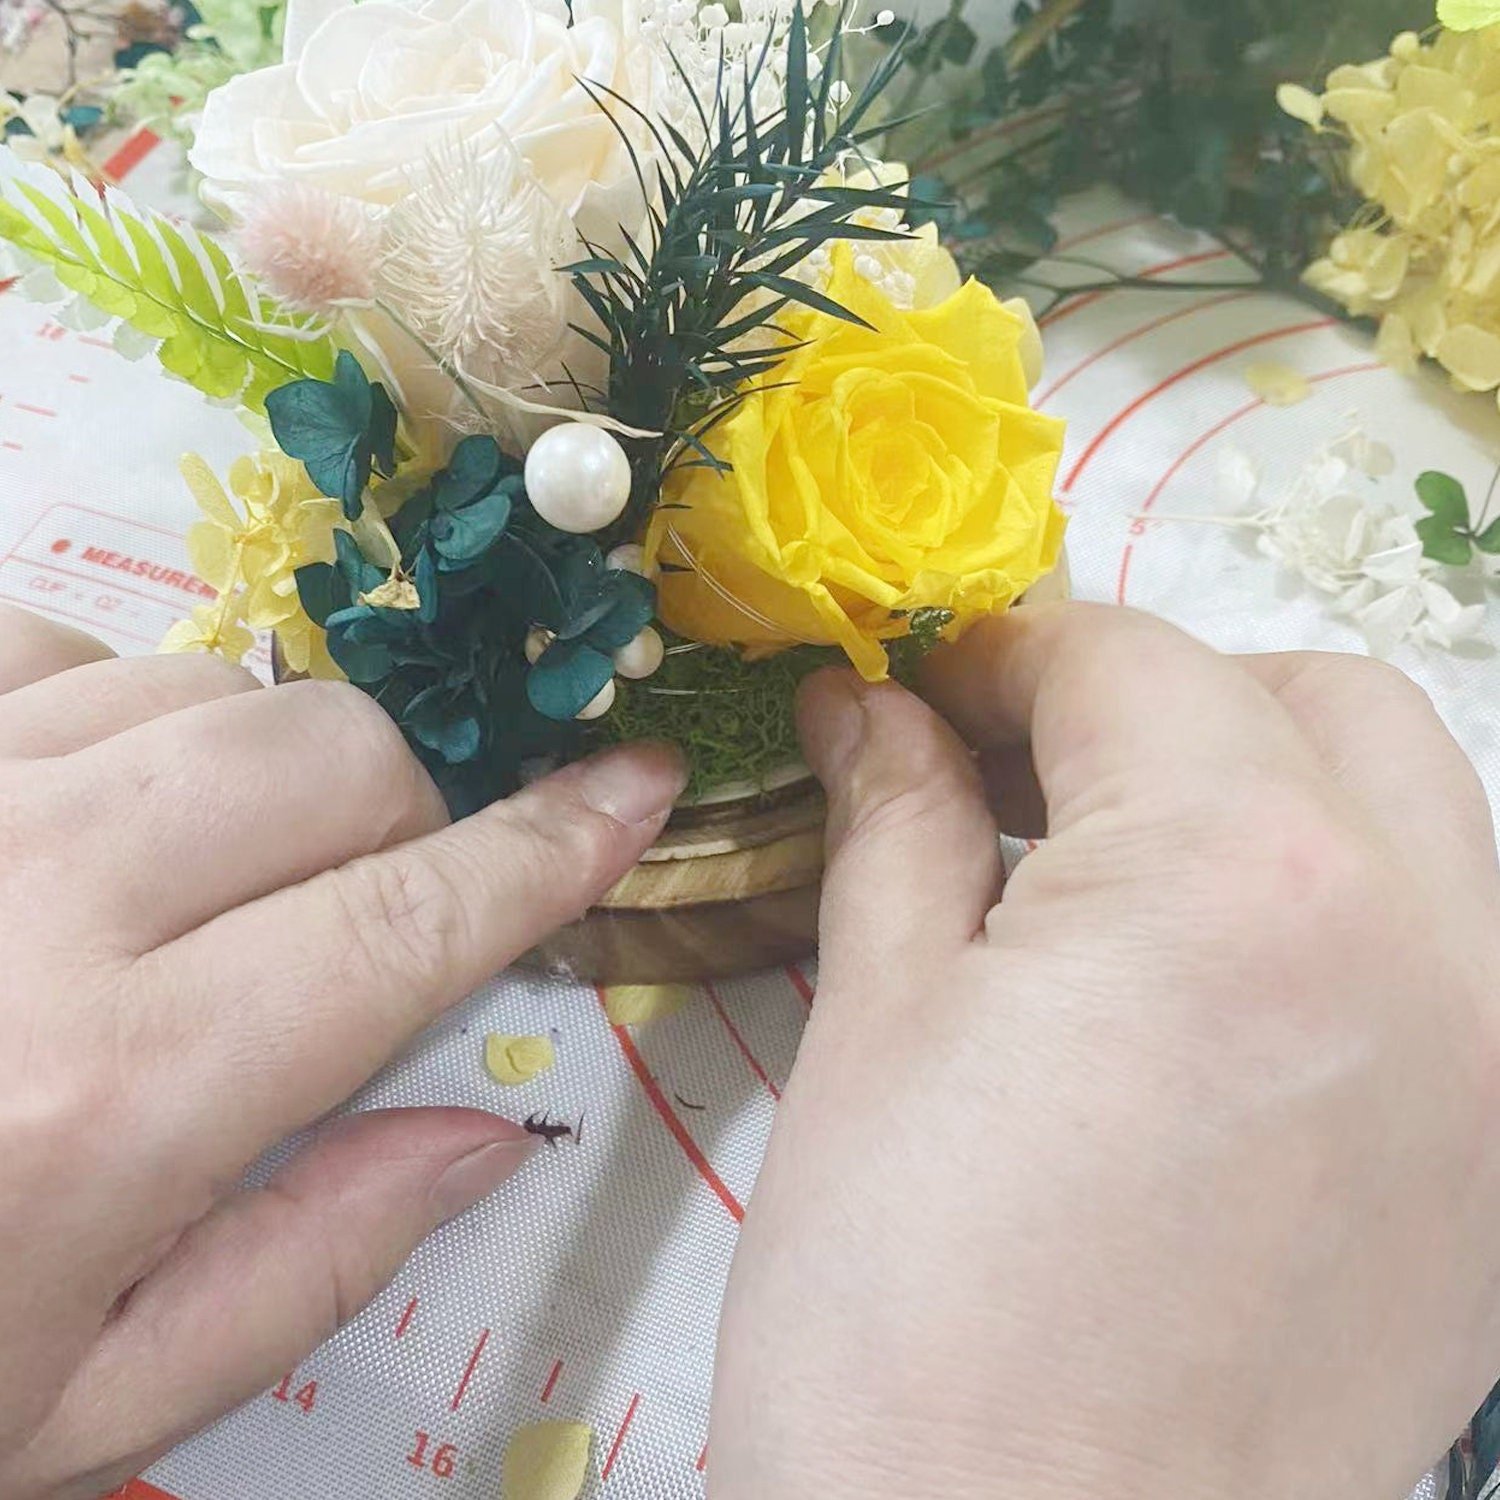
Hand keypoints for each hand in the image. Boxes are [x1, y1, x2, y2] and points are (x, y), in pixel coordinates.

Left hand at [0, 605, 684, 1497]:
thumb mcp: (88, 1394)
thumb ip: (312, 1260)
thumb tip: (486, 1128)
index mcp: (108, 1098)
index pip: (407, 926)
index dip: (548, 850)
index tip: (635, 787)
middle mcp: (28, 909)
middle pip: (329, 759)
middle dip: (402, 816)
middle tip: (363, 904)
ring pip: (207, 686)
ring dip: (262, 771)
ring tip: (204, 874)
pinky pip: (50, 645)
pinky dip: (110, 711)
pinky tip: (74, 808)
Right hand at [712, 603, 1499, 1499]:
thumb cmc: (903, 1313)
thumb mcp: (876, 1028)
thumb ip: (899, 822)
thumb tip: (870, 704)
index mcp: (1242, 877)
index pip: (1128, 664)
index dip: (1001, 654)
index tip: (917, 690)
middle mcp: (1431, 940)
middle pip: (1310, 701)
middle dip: (1153, 699)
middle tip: (1016, 774)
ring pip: (1418, 809)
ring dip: (1267, 783)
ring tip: (1118, 871)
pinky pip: (1455, 948)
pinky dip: (1342, 902)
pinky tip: (1214, 986)